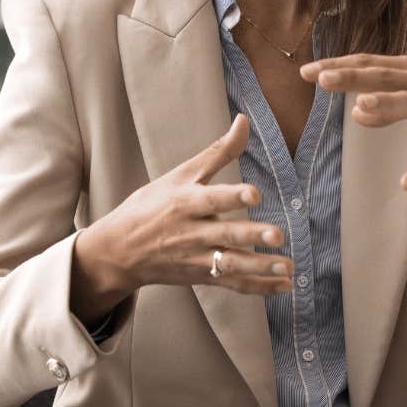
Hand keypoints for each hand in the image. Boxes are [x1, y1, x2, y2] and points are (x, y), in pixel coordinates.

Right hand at [71, 114, 291, 322]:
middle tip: (278, 235)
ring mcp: (197, 258)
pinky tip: (285, 285)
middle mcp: (191, 232)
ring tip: (288, 268)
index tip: (255, 194)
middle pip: (225, 235)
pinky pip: (233, 284)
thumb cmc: (150, 207)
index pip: (211, 199)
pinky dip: (259, 287)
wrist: (118, 252)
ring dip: (261, 268)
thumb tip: (245, 120)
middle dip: (252, 236)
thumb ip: (217, 152)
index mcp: (185, 202)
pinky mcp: (202, 277)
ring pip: (231, 265)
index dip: (233, 196)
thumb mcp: (179, 175)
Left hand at [301, 55, 406, 190]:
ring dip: (386, 106)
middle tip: (320, 77)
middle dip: (351, 76)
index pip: (370, 63)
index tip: (307, 70)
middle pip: (383, 77)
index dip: (338, 65)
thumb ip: (388, 98)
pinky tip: (405, 184)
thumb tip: (355, 110)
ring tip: (359, 110)